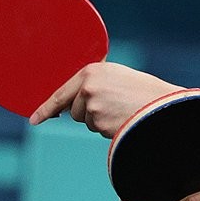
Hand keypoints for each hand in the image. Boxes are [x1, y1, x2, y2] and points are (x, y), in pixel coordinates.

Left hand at [28, 62, 178, 136]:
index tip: (35, 120)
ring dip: (101, 121)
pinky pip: (98, 130)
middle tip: (115, 107)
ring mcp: (91, 105)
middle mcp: (88, 86)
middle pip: (74, 110)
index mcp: (92, 70)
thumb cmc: (146, 92)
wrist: (164, 104)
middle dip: (89, 113)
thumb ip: (97, 83)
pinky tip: (124, 119)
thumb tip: (78, 99)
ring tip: (124, 111)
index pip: (61, 92)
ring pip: (87, 122)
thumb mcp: (119, 77)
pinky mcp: (98, 122)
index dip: (47, 108)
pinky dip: (109, 128)